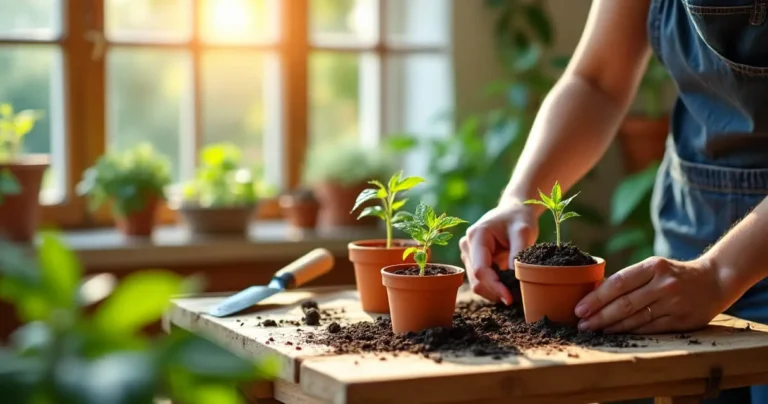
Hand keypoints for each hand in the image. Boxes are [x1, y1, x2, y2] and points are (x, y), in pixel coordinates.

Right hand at [460, 198, 537, 304]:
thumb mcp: (523, 232)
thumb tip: (515, 281)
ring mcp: (468, 253)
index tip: (510, 298)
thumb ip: (518, 254)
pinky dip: (495, 287)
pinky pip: (481, 280)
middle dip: (495, 292)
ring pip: (477, 283)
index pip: (480, 270)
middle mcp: (467, 245)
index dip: (494, 287)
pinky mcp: (473, 260)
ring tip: (515, 292)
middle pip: (476, 280)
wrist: (514, 210)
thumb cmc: (519, 218)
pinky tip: (509, 286)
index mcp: (476, 236)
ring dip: (495, 291)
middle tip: (517, 298)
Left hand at [574, 256, 735, 333]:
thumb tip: (595, 293)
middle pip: (625, 303)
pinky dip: (630, 331)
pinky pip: (650, 328)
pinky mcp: (682, 320)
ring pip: (636, 318)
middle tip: (581, 324)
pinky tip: (615, 333)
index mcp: (654, 266)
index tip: (579, 308)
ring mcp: (674, 303)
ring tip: (594, 330)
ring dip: (611, 326)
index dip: (596, 298)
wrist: (715, 281)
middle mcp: (664, 284)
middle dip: (599, 316)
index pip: (618, 283)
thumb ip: (629, 279)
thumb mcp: (654, 267)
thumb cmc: (674, 274)